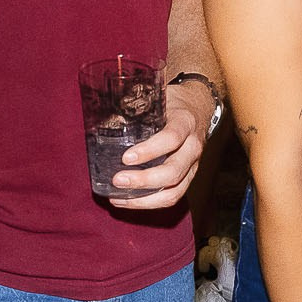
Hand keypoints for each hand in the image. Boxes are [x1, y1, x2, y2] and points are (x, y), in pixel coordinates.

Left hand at [106, 87, 209, 208]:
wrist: (198, 108)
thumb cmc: (173, 103)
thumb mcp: (160, 97)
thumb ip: (137, 104)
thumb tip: (102, 109)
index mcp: (185, 123)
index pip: (171, 139)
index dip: (149, 150)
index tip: (126, 158)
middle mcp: (193, 147)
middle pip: (173, 171)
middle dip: (143, 180)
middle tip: (117, 180)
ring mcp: (193, 165)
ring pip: (174, 191)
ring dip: (145, 199)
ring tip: (118, 197)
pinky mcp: (188, 178)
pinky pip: (172, 196)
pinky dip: (149, 203)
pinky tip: (127, 201)